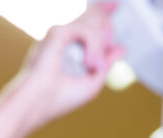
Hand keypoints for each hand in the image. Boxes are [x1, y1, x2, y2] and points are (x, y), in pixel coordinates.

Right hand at [13, 3, 124, 129]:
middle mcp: (63, 37)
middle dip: (105, 26)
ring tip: (92, 66)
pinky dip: (93, 45)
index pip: (89, 21)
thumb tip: (123, 48)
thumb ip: (106, 63)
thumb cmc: (60, 99)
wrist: (39, 103)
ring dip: (99, 46)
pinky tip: (89, 63)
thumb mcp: (93, 81)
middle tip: (98, 54)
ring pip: (93, 24)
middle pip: (92, 16)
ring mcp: (60, 32)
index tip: (115, 6)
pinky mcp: (58, 31)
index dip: (102, 12)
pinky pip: (86, 30)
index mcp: (69, 47)